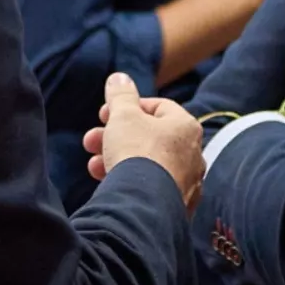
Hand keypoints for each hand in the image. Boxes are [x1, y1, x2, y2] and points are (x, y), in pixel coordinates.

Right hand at [81, 74, 203, 208]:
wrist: (144, 205)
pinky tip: (111, 185)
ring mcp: (188, 183)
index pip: (158, 107)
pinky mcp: (177, 207)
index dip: (128, 107)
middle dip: (115, 137)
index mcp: (186, 126)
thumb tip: (119, 78)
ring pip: (147, 165)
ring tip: (94, 166)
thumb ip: (121, 95)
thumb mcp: (123, 115)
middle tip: (91, 141)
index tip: (105, 114)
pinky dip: (130, 183)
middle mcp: (194, 154)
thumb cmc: (137, 152)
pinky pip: (150, 189)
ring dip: (117, 160)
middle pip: (149, 138)